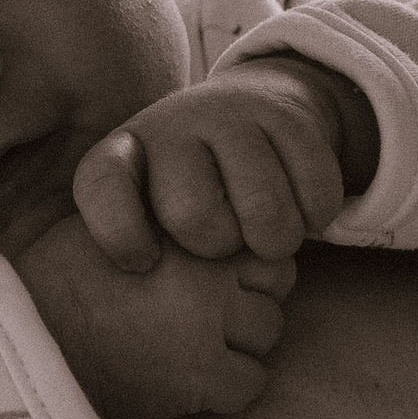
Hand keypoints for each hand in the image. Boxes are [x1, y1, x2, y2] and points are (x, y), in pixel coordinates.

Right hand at [13, 210, 292, 418]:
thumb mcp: (109, 220)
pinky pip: (251, 383)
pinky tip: (197, 380)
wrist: (30, 341)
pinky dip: (232, 385)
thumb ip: (162, 216)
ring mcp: (211, 327)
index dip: (247, 256)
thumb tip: (193, 218)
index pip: (260, 237)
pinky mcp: (202, 378)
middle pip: (276, 284)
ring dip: (243, 340)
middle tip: (212, 311)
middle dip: (252, 295)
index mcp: (189, 229)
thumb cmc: (58, 276)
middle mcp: (211, 274)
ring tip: (201, 344)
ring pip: (268, 332)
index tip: (219, 271)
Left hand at [72, 54, 378, 270]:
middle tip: (225, 246)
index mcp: (122, 154)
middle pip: (193, 216)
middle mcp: (171, 126)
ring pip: (264, 211)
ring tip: (265, 236)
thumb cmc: (186, 188)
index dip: (120, 234)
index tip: (142, 262)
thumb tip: (132, 309)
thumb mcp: (143, 212)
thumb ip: (131, 254)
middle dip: (217, 248)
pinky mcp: (286, 116)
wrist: (245, 109)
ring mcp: (229, 116)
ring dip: (275, 243)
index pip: (102, 187)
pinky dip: (315, 217)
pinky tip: (300, 211)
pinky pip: (314, 191)